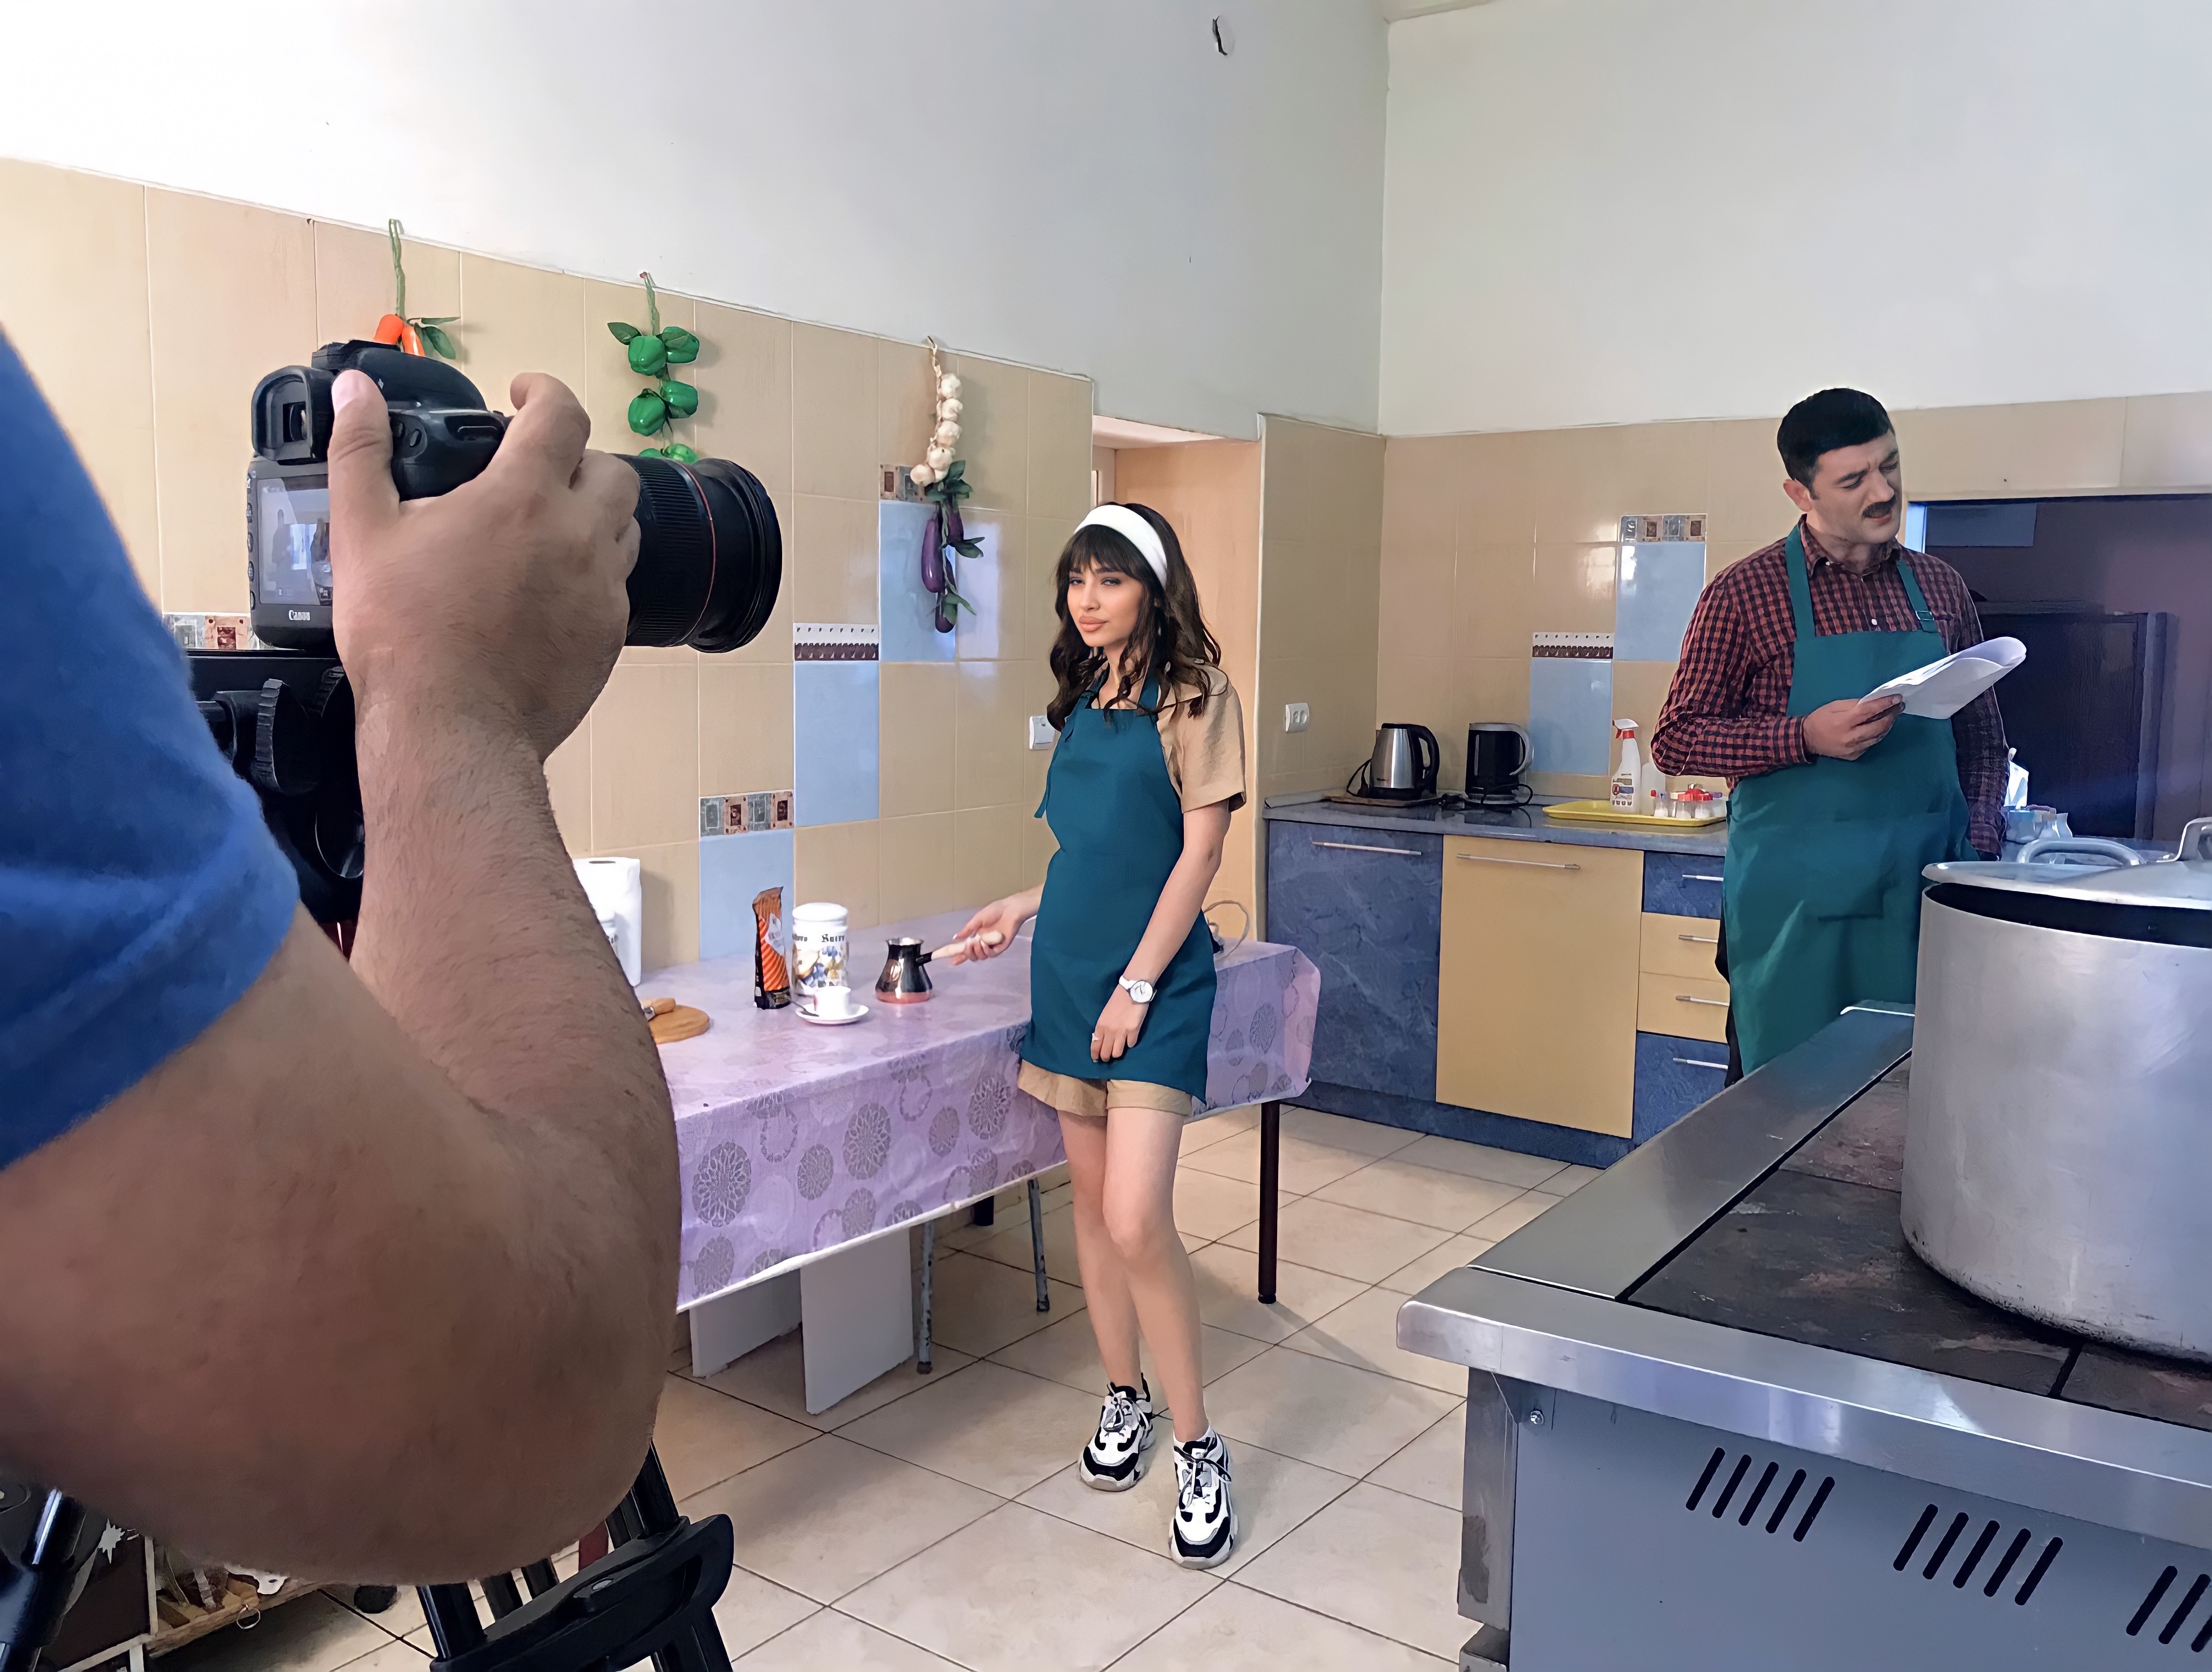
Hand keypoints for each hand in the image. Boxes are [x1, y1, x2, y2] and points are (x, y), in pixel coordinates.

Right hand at [327, 369, 640, 760]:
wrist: (450, 730)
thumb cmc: (402, 633)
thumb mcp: (362, 531)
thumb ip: (360, 451)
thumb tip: (354, 390)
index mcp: (523, 496)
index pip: (561, 415)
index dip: (544, 392)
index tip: (524, 394)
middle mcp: (579, 535)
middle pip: (611, 470)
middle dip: (578, 458)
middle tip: (539, 470)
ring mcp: (602, 589)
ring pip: (623, 529)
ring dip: (593, 516)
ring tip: (547, 528)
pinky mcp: (610, 636)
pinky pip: (615, 588)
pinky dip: (591, 575)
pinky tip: (551, 591)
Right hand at [942, 892, 1034, 962]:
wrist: (1009, 910)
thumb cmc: (994, 911)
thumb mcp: (977, 919)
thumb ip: (967, 930)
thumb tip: (955, 938)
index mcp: (976, 936)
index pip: (966, 949)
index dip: (959, 956)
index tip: (951, 961)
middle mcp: (983, 943)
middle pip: (973, 956)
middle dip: (968, 953)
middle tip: (968, 945)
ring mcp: (992, 946)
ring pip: (981, 957)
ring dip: (976, 951)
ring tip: (976, 942)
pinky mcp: (1001, 947)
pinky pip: (991, 954)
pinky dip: (986, 951)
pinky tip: (984, 944)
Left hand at [1091, 988, 1148, 1063]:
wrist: (1132, 990)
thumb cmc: (1118, 1000)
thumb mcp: (1105, 1014)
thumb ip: (1104, 1027)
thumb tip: (1103, 1039)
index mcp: (1100, 1026)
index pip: (1095, 1045)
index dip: (1095, 1054)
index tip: (1096, 1059)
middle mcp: (1109, 1031)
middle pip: (1106, 1052)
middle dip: (1106, 1057)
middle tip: (1107, 1059)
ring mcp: (1122, 1032)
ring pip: (1117, 1053)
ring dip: (1118, 1053)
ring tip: (1119, 1051)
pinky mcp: (1134, 1031)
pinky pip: (1131, 1044)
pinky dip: (1130, 1043)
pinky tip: (1130, 1039)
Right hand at [1802, 696, 1904, 761]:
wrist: (1807, 739)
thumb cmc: (1820, 719)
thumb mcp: (1834, 706)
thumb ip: (1855, 704)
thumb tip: (1873, 702)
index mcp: (1844, 722)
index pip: (1869, 711)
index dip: (1885, 704)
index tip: (1897, 698)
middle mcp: (1850, 737)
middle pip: (1879, 726)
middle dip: (1891, 715)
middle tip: (1898, 707)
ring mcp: (1853, 749)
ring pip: (1878, 737)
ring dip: (1887, 725)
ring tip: (1892, 715)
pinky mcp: (1854, 756)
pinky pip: (1870, 744)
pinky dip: (1877, 735)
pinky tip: (1879, 728)